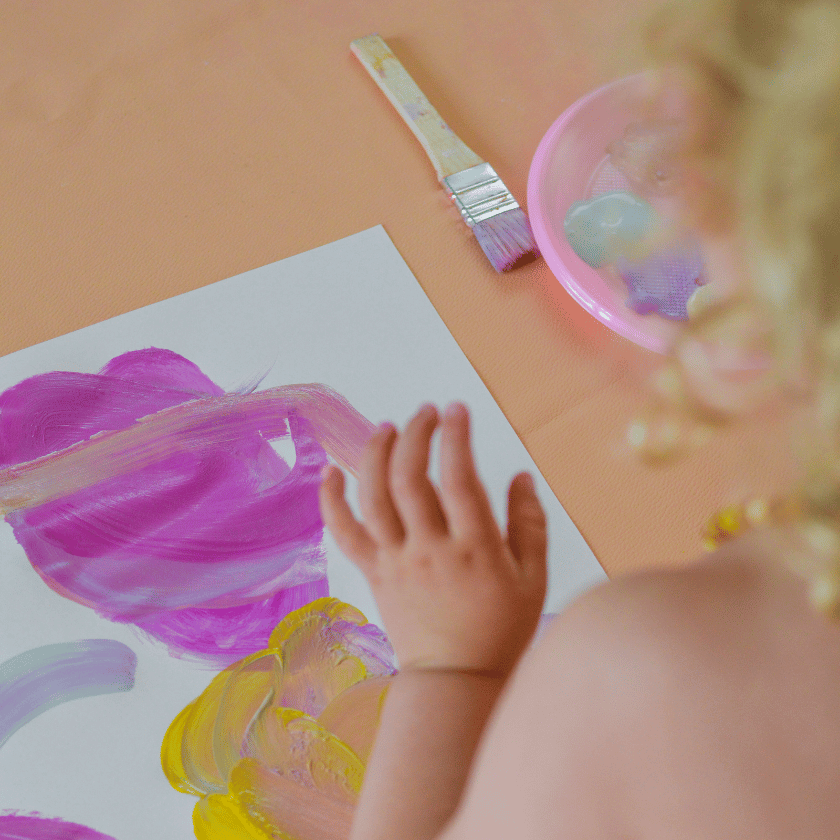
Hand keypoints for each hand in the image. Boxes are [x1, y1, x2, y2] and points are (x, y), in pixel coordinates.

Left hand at [319, 402, 547, 677]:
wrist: (455, 680)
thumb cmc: (501, 628)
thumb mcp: (533, 578)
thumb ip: (529, 523)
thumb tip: (520, 475)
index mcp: (475, 549)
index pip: (460, 478)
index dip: (456, 437)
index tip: (457, 409)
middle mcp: (429, 550)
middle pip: (409, 478)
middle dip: (416, 434)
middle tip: (426, 412)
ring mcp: (396, 561)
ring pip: (373, 497)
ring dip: (375, 454)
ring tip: (387, 427)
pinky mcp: (373, 573)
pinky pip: (343, 533)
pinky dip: (331, 500)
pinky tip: (330, 470)